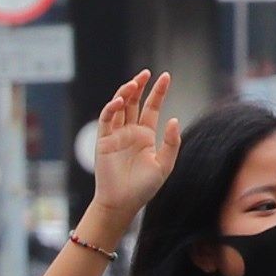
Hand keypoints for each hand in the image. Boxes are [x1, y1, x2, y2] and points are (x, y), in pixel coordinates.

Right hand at [90, 72, 181, 223]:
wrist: (123, 202)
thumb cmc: (144, 187)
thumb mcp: (164, 164)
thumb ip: (171, 143)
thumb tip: (173, 119)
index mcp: (145, 135)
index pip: (152, 107)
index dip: (158, 92)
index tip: (166, 76)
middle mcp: (130, 132)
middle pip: (134, 102)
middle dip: (139, 86)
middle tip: (145, 73)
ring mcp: (116, 135)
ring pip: (119, 107)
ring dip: (125, 93)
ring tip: (134, 83)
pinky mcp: (103, 140)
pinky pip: (106, 119)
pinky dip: (111, 108)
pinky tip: (120, 101)